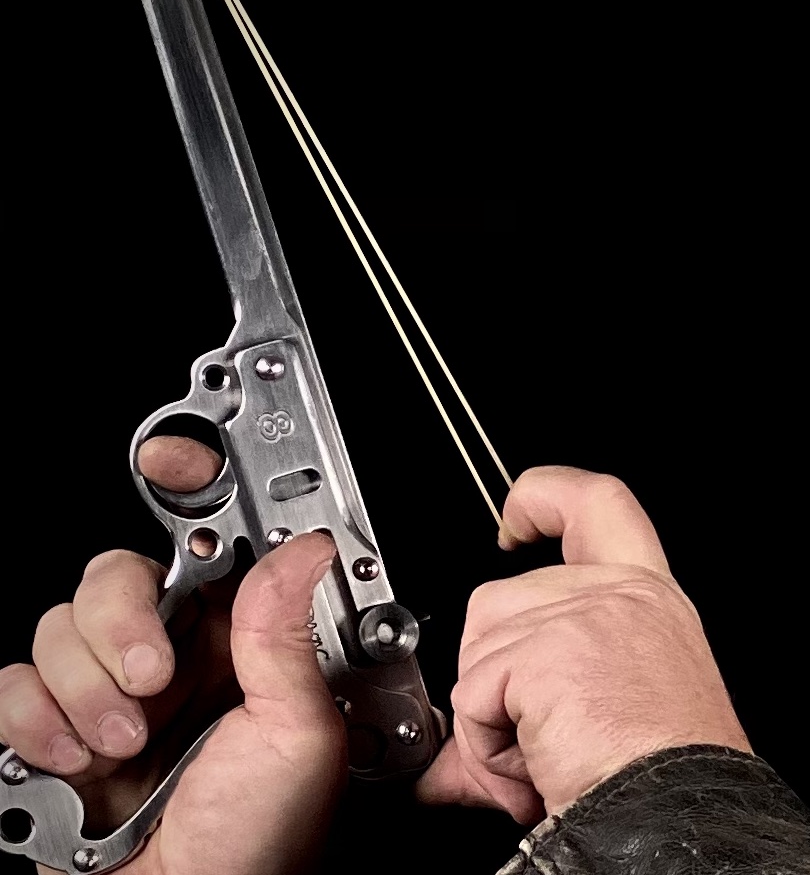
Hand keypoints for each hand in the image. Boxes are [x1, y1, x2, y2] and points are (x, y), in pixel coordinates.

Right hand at [0, 436, 345, 874]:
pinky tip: (80, 766)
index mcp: (243, 645)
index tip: (171, 453)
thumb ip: (289, 638)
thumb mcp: (299, 737)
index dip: (190, 486)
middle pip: (115, 574)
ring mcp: (106, 694)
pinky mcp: (47, 733)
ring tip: (127, 749)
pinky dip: (39, 727)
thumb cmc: (260, 850)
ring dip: (86, 693)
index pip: (211, 542)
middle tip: (152, 684)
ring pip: (57, 627)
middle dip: (122, 625)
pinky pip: (12, 687)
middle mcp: (173, 658)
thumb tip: (302, 546)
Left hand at [416, 467, 749, 822]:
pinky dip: (487, 745)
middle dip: (492, 673)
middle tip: (532, 739)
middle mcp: (621, 593)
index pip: (598, 503)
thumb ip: (541, 697)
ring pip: (479, 646)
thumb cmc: (668, 769)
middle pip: (500, 597)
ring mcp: (583, 614)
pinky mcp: (546, 651)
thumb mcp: (617, 707)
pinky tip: (535, 764)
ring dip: (489, 715)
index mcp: (649, 596)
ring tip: (543, 753)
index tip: (513, 518)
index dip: (545, 495)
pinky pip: (473, 696)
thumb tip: (456, 758)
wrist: (683, 812)